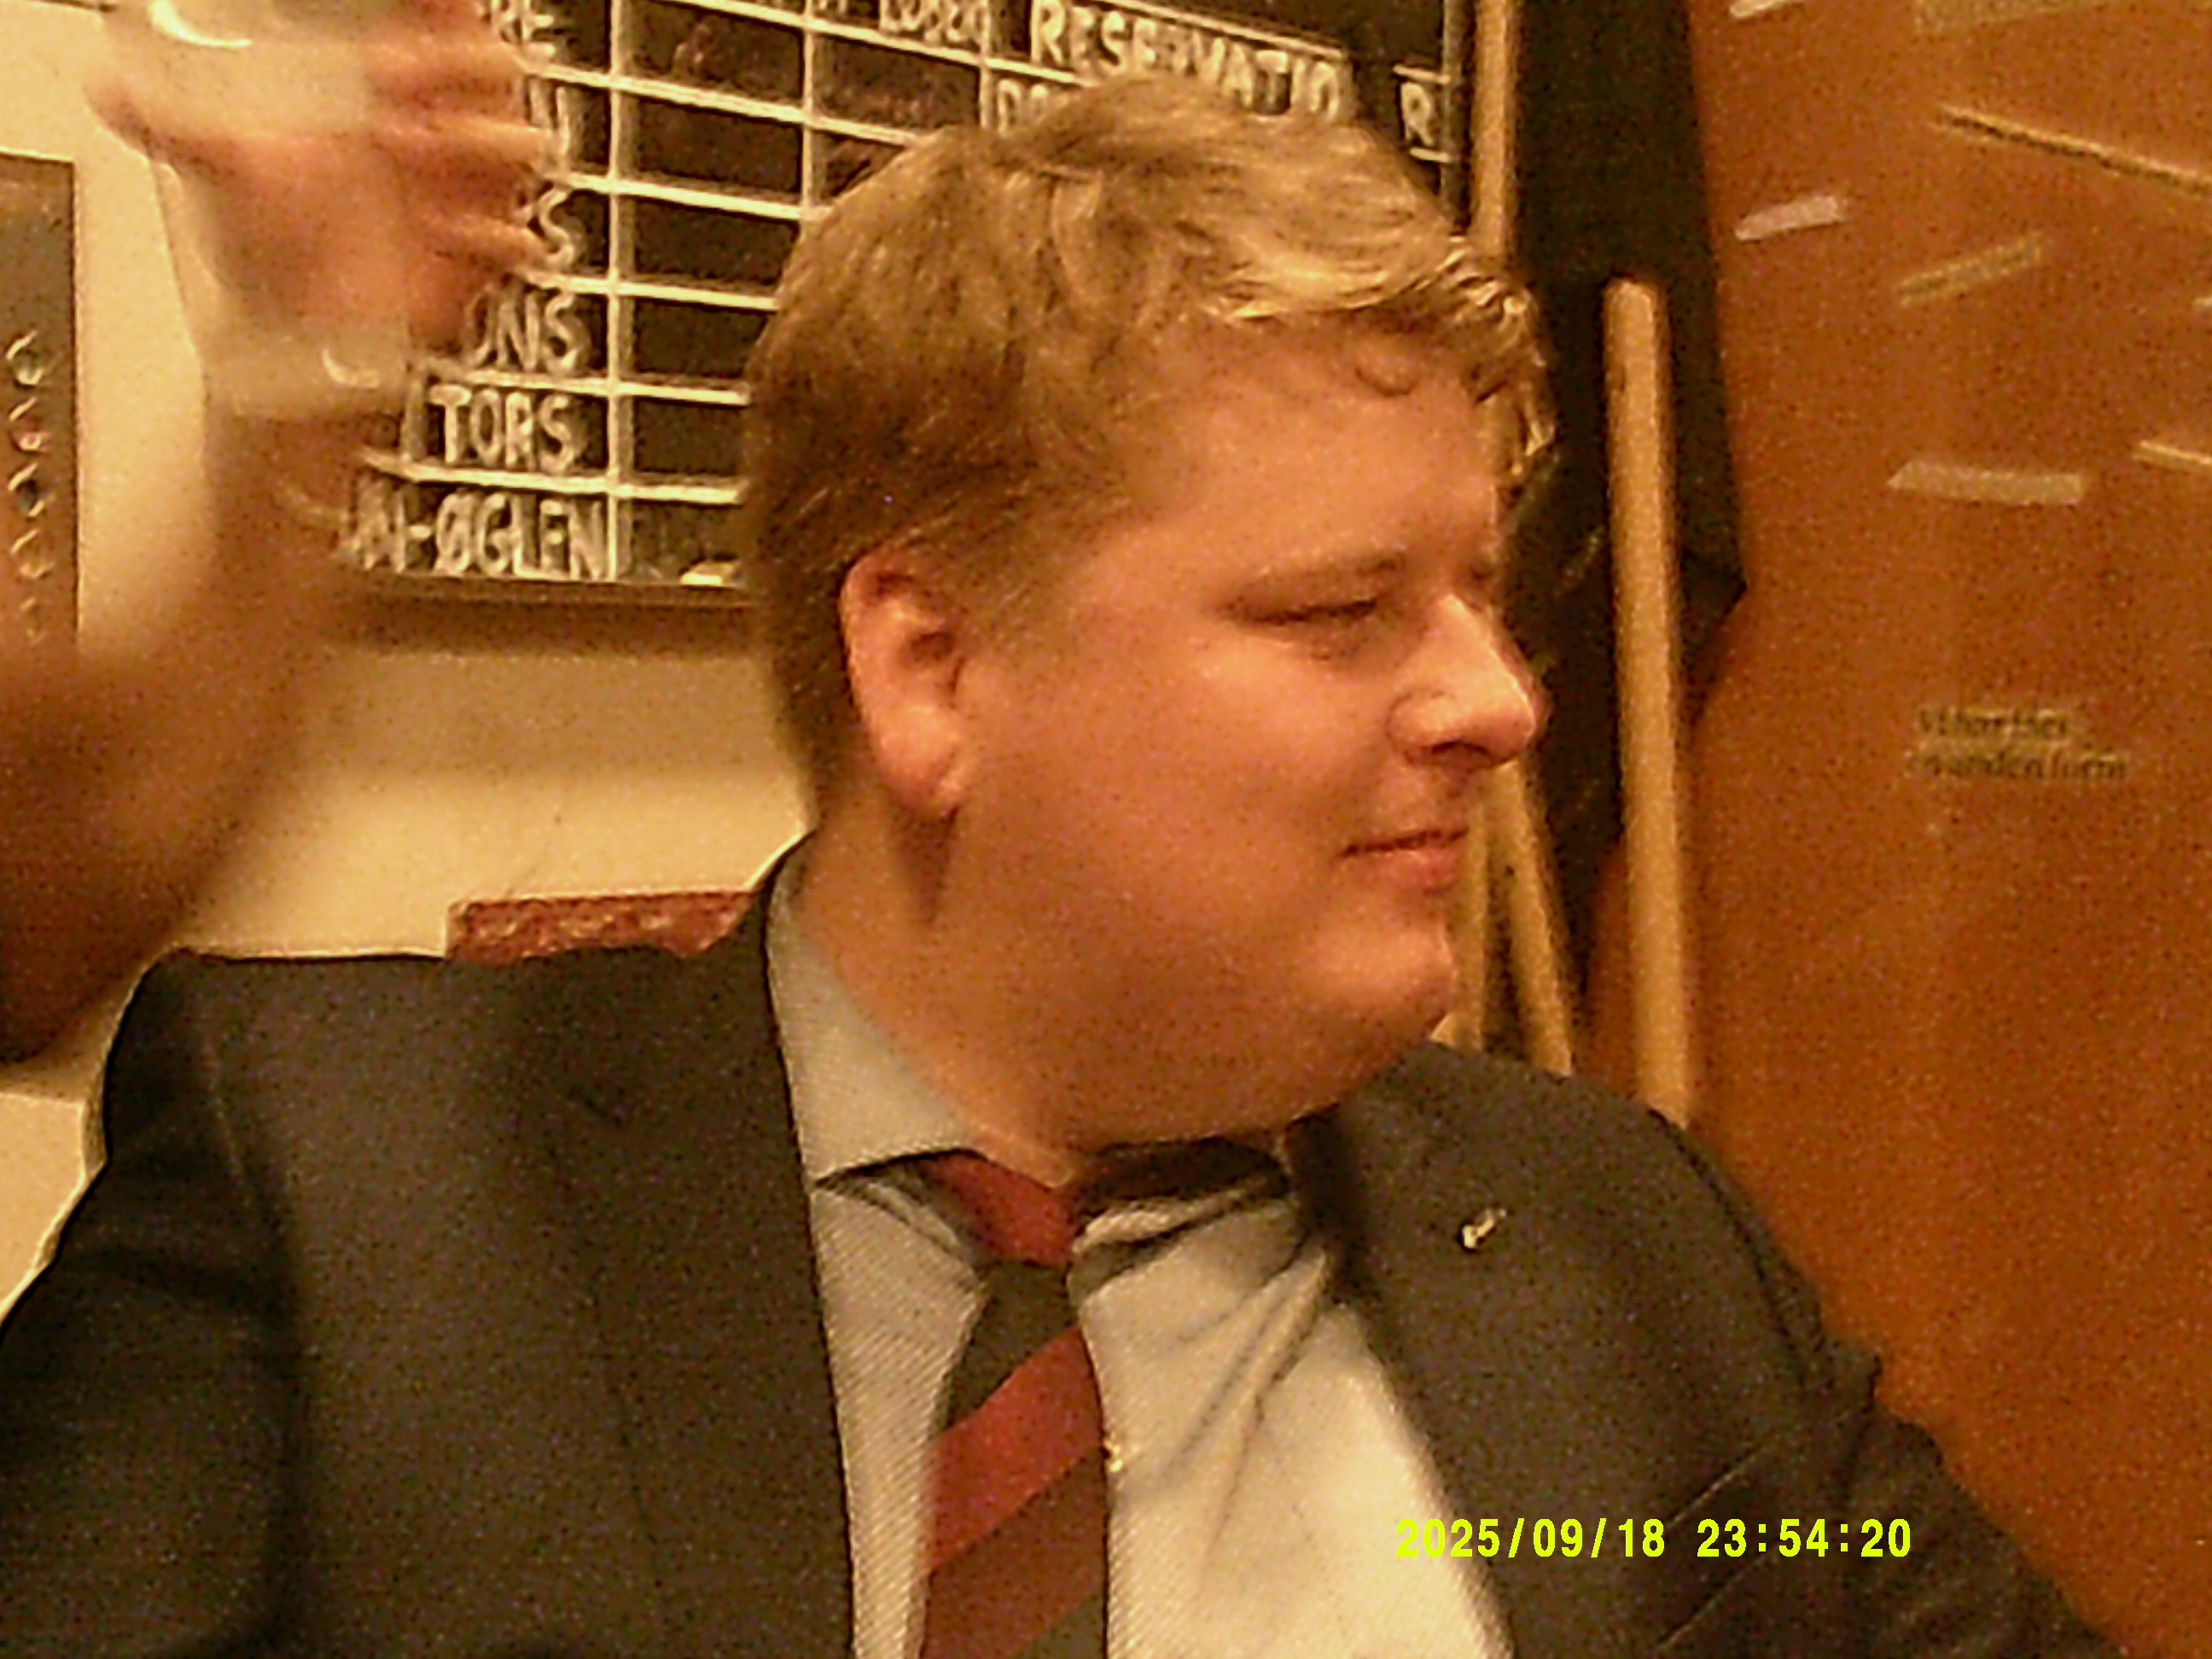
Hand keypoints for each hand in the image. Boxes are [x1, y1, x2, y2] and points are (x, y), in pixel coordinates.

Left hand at [93, 0, 545, 347]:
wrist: (304, 336)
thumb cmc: (280, 248)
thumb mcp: (226, 168)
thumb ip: (171, 124)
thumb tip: (102, 86)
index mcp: (389, 96)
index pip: (437, 26)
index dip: (444, 8)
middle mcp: (435, 134)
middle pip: (491, 69)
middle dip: (452, 67)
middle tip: (393, 83)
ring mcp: (462, 191)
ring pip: (518, 141)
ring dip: (476, 138)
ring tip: (412, 149)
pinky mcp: (479, 250)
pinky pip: (515, 233)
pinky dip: (493, 233)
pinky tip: (452, 231)